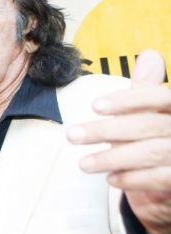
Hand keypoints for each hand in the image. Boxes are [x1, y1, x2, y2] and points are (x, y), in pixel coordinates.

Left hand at [69, 49, 170, 233]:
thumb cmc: (161, 142)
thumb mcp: (154, 115)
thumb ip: (147, 91)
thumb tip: (149, 55)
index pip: (161, 97)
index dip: (129, 100)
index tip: (94, 106)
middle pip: (148, 125)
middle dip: (106, 131)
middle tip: (72, 135)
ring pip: (151, 152)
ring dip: (112, 157)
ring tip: (84, 163)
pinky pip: (160, 179)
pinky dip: (133, 179)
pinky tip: (111, 178)